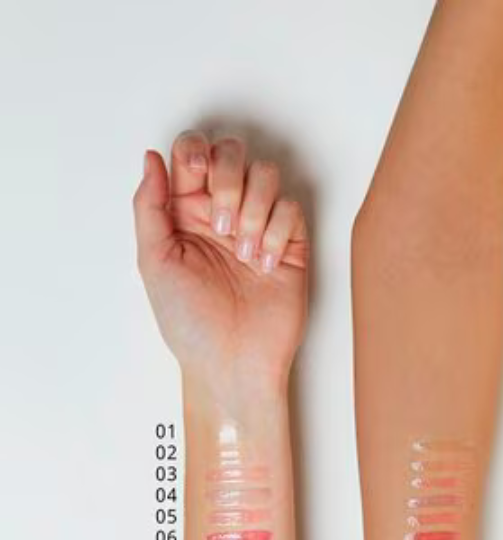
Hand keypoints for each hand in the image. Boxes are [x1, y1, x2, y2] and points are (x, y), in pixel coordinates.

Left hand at [133, 131, 308, 386]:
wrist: (233, 362)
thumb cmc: (191, 324)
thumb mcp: (153, 262)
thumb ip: (148, 206)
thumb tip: (151, 158)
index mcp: (185, 213)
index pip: (192, 154)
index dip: (196, 152)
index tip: (196, 177)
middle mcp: (224, 213)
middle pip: (232, 153)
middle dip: (228, 178)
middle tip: (222, 222)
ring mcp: (259, 227)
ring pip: (266, 174)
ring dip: (254, 209)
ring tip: (245, 252)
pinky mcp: (291, 246)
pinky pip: (291, 209)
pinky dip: (277, 232)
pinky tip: (266, 264)